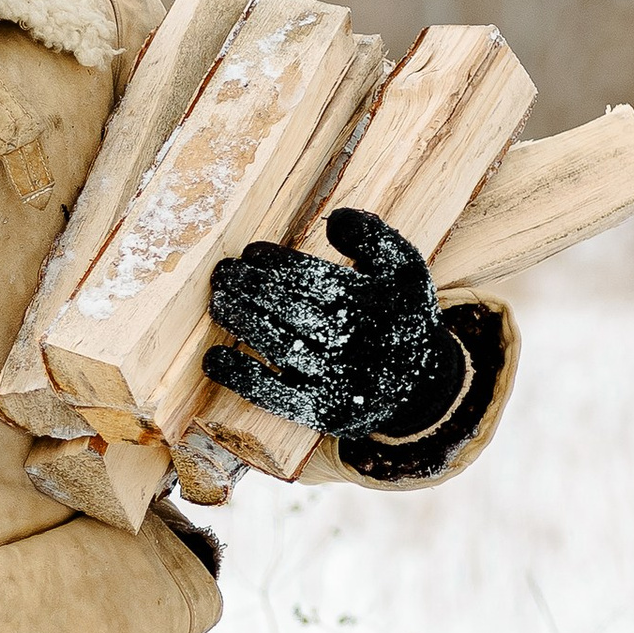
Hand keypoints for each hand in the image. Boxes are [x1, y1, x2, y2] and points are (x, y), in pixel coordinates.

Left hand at [206, 207, 443, 436]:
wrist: (420, 387)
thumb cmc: (399, 316)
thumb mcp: (404, 270)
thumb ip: (374, 237)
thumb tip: (335, 219)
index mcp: (372, 303)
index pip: (313, 278)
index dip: (275, 263)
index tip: (251, 254)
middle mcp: (355, 344)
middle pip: (290, 310)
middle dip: (249, 288)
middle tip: (223, 274)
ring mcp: (337, 381)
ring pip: (279, 347)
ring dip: (241, 322)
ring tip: (218, 303)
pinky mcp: (322, 412)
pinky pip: (275, 396)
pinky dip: (241, 377)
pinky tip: (214, 358)